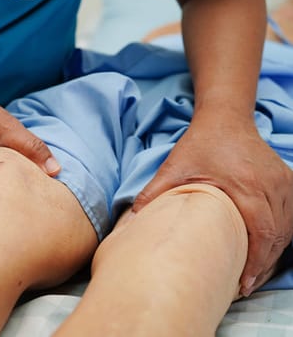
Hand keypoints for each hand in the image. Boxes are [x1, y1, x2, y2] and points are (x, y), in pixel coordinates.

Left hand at [132, 115, 292, 296]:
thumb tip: (130, 221)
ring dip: (273, 254)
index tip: (243, 285)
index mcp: (247, 186)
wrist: (225, 119)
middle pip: (278, 236)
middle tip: (245, 287)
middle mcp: (272, 186)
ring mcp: (284, 183)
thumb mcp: (173, 168)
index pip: (261, 233)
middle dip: (263, 266)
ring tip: (253, 274)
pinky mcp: (287, 181)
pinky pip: (290, 216)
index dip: (255, 263)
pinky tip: (265, 250)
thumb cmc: (200, 145)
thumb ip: (153, 194)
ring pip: (288, 229)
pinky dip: (280, 236)